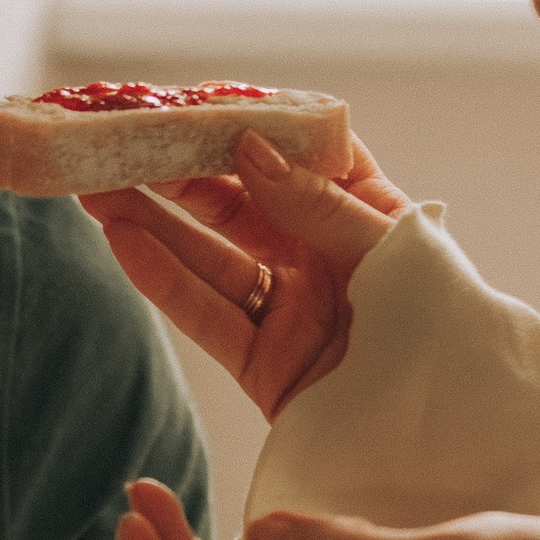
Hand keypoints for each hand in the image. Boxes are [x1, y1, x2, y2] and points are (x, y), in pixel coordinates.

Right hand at [81, 128, 409, 419]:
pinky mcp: (263, 364)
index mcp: (367, 217)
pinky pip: (205, 314)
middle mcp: (323, 258)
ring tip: (94, 185)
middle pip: (238, 202)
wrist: (445, 439)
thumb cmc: (440, 332)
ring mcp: (290, 311)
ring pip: (208, 255)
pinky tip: (122, 240)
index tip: (190, 100)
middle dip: (177, 169)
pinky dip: (162, 279)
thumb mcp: (388, 251)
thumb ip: (318, 202)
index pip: (297, 153)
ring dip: (150, 219)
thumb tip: (249, 148)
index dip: (246, 123)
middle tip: (119, 138)